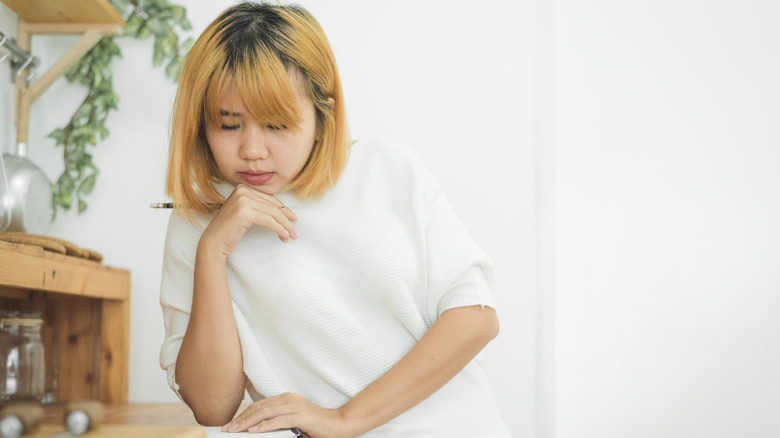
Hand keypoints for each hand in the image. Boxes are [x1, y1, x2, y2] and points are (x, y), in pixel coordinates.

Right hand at [200, 184, 298, 256]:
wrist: (214, 242)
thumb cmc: (229, 230)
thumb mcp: (245, 213)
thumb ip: (259, 207)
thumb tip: (283, 211)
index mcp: (242, 188)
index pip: (269, 199)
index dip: (283, 209)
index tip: (292, 218)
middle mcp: (242, 191)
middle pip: (272, 205)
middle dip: (286, 219)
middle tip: (294, 230)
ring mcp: (242, 200)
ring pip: (273, 213)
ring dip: (285, 226)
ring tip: (291, 236)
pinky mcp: (244, 212)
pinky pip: (268, 220)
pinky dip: (279, 229)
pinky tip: (284, 236)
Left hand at [222, 393, 355, 437]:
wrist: (337, 425)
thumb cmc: (315, 425)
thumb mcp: (292, 421)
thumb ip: (277, 420)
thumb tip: (256, 428)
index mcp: (286, 399)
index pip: (259, 405)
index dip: (243, 414)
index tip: (231, 424)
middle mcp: (289, 399)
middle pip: (259, 407)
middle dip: (241, 418)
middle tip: (228, 428)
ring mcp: (296, 406)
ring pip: (266, 412)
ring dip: (248, 422)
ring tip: (236, 430)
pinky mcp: (302, 416)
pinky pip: (279, 420)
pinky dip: (265, 425)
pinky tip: (255, 430)